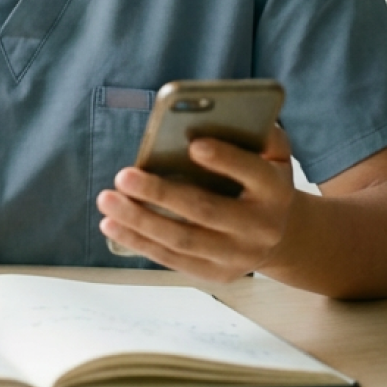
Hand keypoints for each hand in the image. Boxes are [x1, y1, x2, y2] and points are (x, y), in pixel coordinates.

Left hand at [97, 124, 294, 281]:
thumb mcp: (273, 152)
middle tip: (124, 176)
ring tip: (107, 200)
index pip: (252, 172)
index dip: (225, 159)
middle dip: (161, 194)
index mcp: (275, 189)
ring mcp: (237, 256)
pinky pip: (173, 259)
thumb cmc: (262, 177)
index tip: (193, 144)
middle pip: (206, 210)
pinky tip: (112, 225)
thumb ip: (256, 129)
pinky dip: (139, 242)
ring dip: (140, 221)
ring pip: (183, 240)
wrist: (279, 234)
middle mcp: (260, 227)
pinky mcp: (216, 274)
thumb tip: (218, 111)